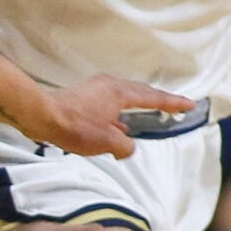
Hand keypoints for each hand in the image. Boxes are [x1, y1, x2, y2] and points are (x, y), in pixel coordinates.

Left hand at [24, 76, 200, 160]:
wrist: (41, 116)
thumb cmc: (74, 127)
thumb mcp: (107, 142)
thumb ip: (125, 145)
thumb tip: (126, 145)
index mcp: (121, 93)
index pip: (154, 98)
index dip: (173, 103)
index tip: (189, 104)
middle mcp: (110, 84)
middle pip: (140, 92)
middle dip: (157, 101)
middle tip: (173, 107)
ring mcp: (95, 88)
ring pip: (123, 97)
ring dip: (136, 108)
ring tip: (147, 117)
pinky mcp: (83, 95)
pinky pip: (109, 102)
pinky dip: (118, 112)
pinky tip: (117, 125)